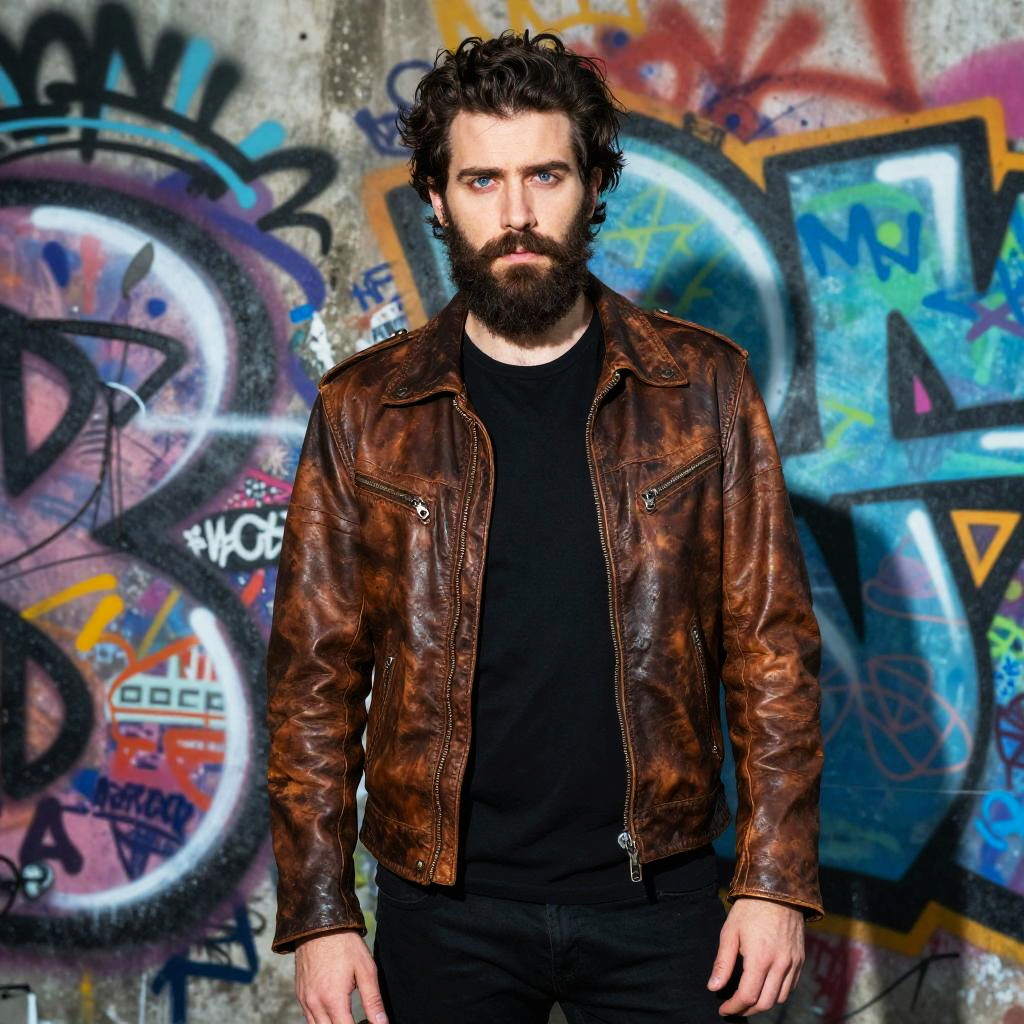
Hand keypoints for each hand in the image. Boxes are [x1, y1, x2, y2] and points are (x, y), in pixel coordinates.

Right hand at [294, 930, 387, 1023]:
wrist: (319, 924)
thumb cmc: (345, 945)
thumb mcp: (366, 970)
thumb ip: (373, 1000)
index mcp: (333, 1000)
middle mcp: (315, 1004)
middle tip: (357, 1019)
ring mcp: (305, 999)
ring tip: (347, 1017)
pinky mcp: (300, 993)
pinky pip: (308, 1017)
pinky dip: (321, 1020)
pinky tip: (333, 1011)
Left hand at [707, 897, 804, 1016]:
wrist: (778, 890)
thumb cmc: (749, 909)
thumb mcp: (730, 932)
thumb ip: (723, 963)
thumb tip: (713, 987)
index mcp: (760, 958)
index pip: (748, 996)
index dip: (734, 1007)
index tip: (723, 1009)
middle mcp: (780, 964)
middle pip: (765, 1002)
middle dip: (747, 1010)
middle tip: (733, 1008)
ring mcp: (793, 963)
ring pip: (780, 998)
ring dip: (763, 1003)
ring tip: (748, 999)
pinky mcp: (800, 959)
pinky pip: (791, 986)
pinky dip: (778, 993)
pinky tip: (765, 987)